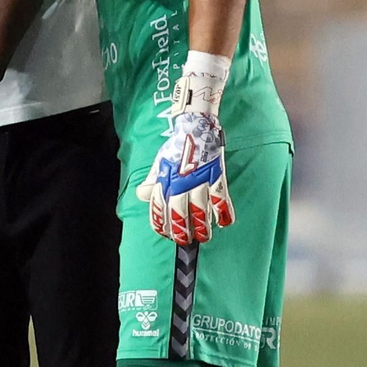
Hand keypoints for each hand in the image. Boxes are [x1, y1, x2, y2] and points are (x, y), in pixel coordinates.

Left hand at [135, 112, 235, 244]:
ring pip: (200, 210)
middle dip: (181, 231)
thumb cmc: (176, 145)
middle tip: (184, 241)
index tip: (164, 233)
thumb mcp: (159, 162)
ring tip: (203, 236)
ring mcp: (199, 181)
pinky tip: (224, 223)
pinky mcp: (216, 177)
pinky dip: (223, 212)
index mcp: (165, 180)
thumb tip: (142, 195)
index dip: (160, 224)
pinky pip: (221, 198)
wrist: (195, 126)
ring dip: (202, 227)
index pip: (159, 208)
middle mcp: (180, 183)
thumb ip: (152, 181)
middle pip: (179, 214)